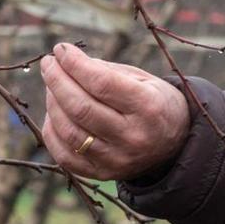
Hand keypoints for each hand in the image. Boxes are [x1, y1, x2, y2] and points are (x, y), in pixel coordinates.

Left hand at [39, 42, 190, 179]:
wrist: (176, 144)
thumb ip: (106, 71)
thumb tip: (66, 62)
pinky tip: (53, 113)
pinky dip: (52, 132)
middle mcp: (133, 136)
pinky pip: (65, 156)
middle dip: (57, 80)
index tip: (60, 49)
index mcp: (148, 107)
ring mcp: (117, 159)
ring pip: (69, 131)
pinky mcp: (103, 174)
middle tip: (48, 63)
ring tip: (51, 86)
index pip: (101, 83)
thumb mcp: (143, 79)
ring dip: (52, 103)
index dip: (75, 64)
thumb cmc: (155, 102)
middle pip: (81, 108)